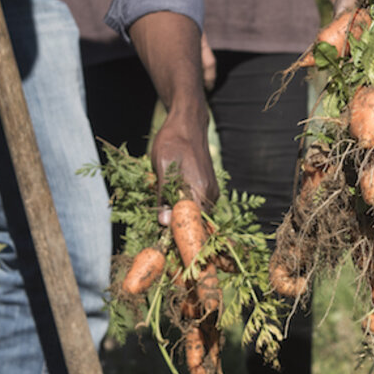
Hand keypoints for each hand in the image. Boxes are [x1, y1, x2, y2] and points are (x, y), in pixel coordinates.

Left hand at [127, 11, 219, 223]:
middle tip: (162, 241)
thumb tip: (164, 222)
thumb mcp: (162, 167)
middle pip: (198, 223)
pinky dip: (185, 212)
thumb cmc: (172, 141)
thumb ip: (164, 196)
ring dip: (181, 222)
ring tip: (163, 227)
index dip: (183, 238)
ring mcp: (211, 190)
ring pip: (197, 215)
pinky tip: (170, 211)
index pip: (194, 225)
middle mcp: (210, 193)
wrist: (187, 123)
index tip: (169, 250)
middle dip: (181, 233)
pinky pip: (197, 206)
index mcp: (200, 190)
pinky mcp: (207, 187)